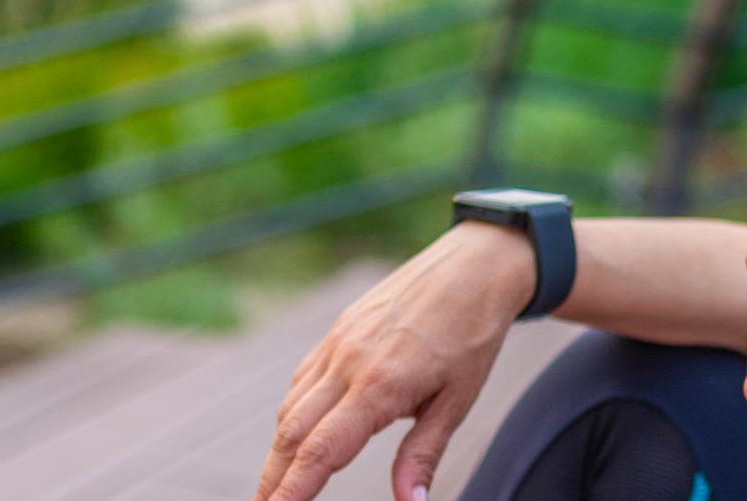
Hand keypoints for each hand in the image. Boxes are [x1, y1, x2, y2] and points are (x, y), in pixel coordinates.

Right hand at [255, 221, 535, 500]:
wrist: (474, 267)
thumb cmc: (472, 334)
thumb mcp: (458, 402)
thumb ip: (424, 454)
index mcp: (379, 385)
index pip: (321, 451)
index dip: (293, 489)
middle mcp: (347, 363)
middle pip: (292, 434)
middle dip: (273, 480)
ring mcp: (337, 345)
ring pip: (291, 407)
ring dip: (278, 452)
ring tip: (274, 486)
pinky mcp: (336, 332)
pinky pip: (303, 381)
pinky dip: (292, 414)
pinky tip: (294, 436)